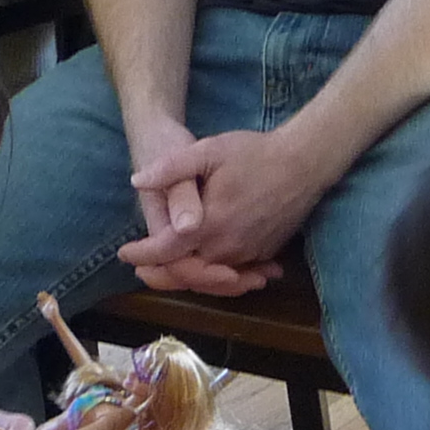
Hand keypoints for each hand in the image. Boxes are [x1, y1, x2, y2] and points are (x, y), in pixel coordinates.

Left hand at [122, 126, 330, 287]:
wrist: (305, 163)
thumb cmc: (254, 154)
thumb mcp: (208, 150)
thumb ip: (171, 168)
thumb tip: (137, 181)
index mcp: (208, 224)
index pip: (166, 251)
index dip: (141, 255)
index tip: (125, 253)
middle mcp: (227, 247)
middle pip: (186, 274)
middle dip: (161, 275)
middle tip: (142, 270)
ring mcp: (248, 254)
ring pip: (211, 279)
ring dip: (189, 279)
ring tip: (169, 273)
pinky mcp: (264, 254)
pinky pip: (235, 274)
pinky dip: (217, 277)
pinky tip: (207, 272)